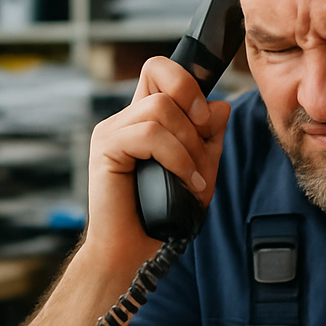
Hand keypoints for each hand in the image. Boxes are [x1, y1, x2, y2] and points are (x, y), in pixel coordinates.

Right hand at [84, 55, 231, 271]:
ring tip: (195, 178)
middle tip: (203, 148)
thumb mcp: (200, 173)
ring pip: (160, 108)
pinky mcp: (106, 149)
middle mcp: (125, 120)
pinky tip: (187, 182)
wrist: (136, 255)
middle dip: (194, 108)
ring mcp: (112, 132)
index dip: (187, 81)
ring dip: (189, 144)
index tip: (206, 118)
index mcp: (144, 120)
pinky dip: (177, 158)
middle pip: (161, 75)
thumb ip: (210, 140)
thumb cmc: (164, 217)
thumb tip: (220, 106)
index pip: (161, 70)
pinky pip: (149, 134)